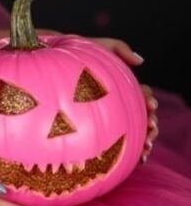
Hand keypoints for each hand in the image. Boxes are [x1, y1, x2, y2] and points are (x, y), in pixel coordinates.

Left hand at [50, 32, 157, 163]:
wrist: (54, 60)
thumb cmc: (79, 53)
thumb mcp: (100, 46)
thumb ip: (121, 48)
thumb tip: (141, 61)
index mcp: (122, 85)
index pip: (143, 95)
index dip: (149, 102)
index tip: (150, 106)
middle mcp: (119, 102)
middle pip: (144, 116)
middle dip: (152, 125)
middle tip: (151, 131)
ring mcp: (111, 117)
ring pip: (135, 133)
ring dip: (146, 141)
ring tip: (146, 148)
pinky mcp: (101, 129)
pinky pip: (119, 144)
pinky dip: (132, 151)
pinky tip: (137, 159)